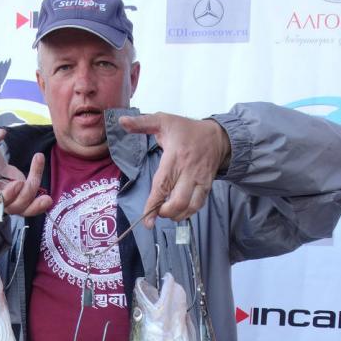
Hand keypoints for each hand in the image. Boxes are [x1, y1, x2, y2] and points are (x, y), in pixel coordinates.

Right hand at [0, 124, 52, 216]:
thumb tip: (1, 133)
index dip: (7, 195)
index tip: (18, 182)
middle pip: (13, 206)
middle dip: (27, 194)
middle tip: (34, 175)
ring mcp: (11, 200)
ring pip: (25, 208)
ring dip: (37, 197)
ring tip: (41, 172)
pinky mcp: (21, 198)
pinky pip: (31, 208)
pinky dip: (40, 205)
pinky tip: (48, 199)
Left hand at [118, 112, 230, 227]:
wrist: (218, 136)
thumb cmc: (187, 130)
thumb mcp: (164, 120)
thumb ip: (142, 123)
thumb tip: (122, 121)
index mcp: (175, 156)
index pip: (163, 185)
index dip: (154, 204)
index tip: (147, 220)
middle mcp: (189, 171)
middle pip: (178, 201)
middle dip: (165, 213)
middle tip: (156, 211)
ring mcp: (200, 180)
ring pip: (190, 207)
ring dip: (176, 215)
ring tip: (166, 211)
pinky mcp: (207, 187)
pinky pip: (198, 205)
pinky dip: (187, 213)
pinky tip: (178, 211)